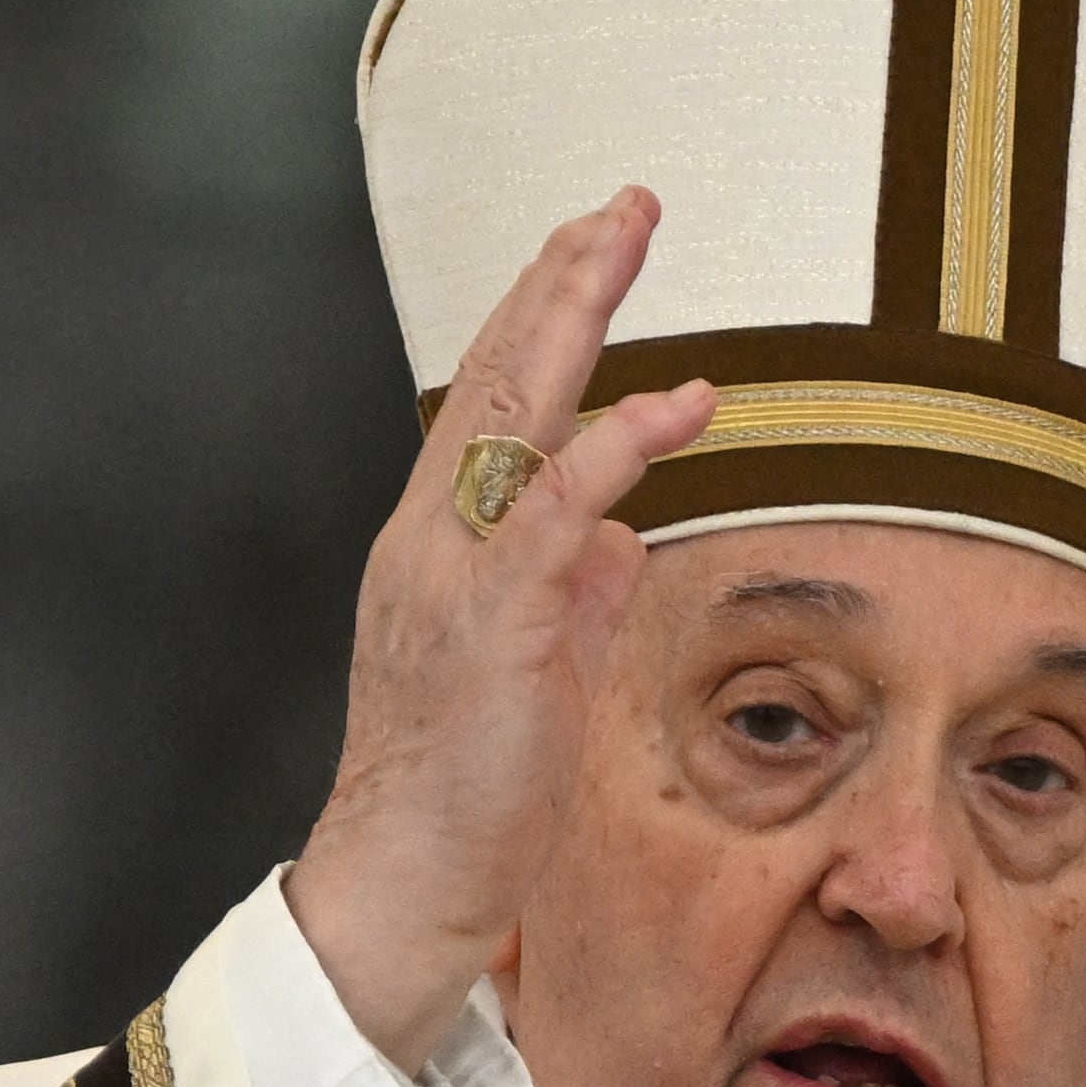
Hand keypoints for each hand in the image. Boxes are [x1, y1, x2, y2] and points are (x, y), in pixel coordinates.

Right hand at [282, 191, 717, 1068]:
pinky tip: (680, 402)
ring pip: (511, 411)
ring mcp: (454, 575)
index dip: (542, 318)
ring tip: (626, 237)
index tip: (594, 249)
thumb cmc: (469, 797)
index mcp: (436, 549)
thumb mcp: (538, 675)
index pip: (489, 406)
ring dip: (574, 315)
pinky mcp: (495, 624)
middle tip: (620, 202)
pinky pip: (558, 509)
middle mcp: (431, 541)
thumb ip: (574, 594)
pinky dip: (620, 445)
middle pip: (495, 377)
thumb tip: (625, 538)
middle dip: (558, 279)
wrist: (405, 883)